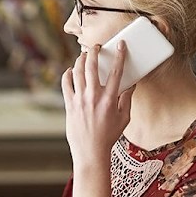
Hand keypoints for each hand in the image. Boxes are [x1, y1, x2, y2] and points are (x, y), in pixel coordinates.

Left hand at [61, 41, 133, 168]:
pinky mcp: (69, 105)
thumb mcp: (124, 118)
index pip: (116, 72)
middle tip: (96, 47)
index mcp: (110, 99)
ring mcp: (79, 100)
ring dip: (80, 60)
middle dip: (94, 52)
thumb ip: (127, 100)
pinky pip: (65, 84)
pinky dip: (67, 75)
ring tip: (84, 56)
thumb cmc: (108, 136)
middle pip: (92, 67)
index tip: (121, 45)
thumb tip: (130, 85)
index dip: (120, 55)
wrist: (90, 151)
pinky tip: (70, 71)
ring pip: (77, 72)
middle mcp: (93, 97)